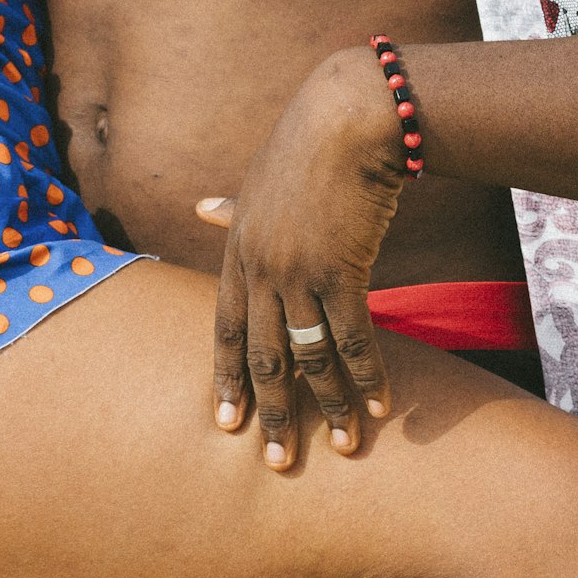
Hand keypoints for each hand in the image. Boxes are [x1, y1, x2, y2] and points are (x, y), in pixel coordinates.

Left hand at [196, 48, 404, 470]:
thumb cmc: (306, 147)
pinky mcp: (341, 268)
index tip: (226, 424)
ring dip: (328, 405)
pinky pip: (353, 336)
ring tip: (342, 445)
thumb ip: (231, 210)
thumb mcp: (258, 181)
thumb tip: (198, 208)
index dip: (227, 379)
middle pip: (262, 355)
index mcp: (236, 251)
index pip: (226, 330)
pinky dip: (367, 374)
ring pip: (309, 355)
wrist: (348, 117)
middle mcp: (259, 268)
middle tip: (276, 460)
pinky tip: (379, 405)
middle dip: (270, 411)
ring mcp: (297, 271)